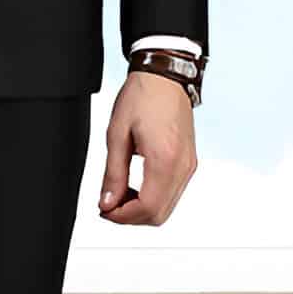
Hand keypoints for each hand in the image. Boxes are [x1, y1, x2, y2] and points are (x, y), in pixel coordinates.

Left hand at [98, 71, 197, 225]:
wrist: (165, 76)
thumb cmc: (142, 97)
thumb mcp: (117, 136)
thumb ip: (113, 175)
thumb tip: (107, 203)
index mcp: (165, 158)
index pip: (146, 208)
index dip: (121, 216)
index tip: (104, 209)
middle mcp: (183, 165)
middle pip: (158, 215)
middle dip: (130, 217)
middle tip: (109, 204)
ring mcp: (189, 165)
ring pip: (166, 208)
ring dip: (140, 209)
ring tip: (119, 193)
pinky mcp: (189, 162)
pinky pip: (172, 194)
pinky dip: (152, 199)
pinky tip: (135, 187)